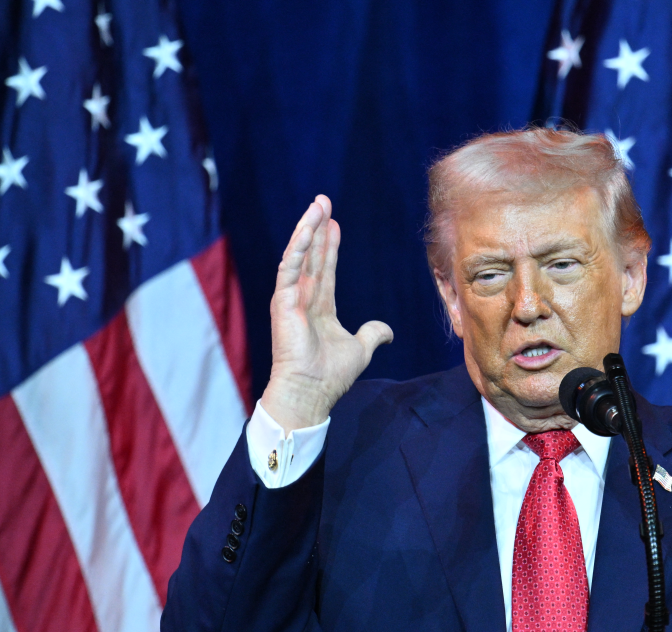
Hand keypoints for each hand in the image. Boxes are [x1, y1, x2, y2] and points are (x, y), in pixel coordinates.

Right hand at [260, 195, 393, 432]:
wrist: (310, 391)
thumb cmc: (329, 375)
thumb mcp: (360, 349)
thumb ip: (372, 334)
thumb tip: (388, 331)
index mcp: (319, 307)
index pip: (324, 268)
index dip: (330, 246)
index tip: (336, 223)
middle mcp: (302, 299)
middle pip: (311, 255)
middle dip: (317, 227)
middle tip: (323, 201)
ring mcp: (290, 299)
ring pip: (299, 256)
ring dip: (307, 229)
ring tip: (317, 205)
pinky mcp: (282, 302)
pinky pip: (289, 268)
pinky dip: (298, 248)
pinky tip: (307, 228)